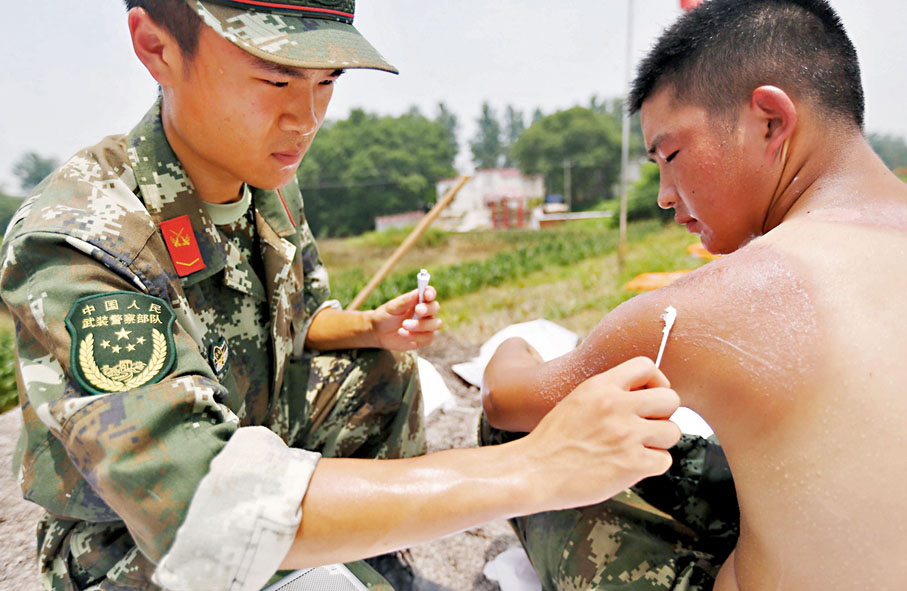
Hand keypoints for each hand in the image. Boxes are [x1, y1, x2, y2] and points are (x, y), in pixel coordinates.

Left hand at [367, 286, 441, 350]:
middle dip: (428, 309)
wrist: (378, 333)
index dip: (431, 293)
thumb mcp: (392, 307)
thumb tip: (418, 291)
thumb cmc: (386, 316)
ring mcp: (426, 326)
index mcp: (418, 301)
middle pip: (436, 308)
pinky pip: (428, 338)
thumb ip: (406, 300)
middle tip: (417, 310)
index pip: (430, 294)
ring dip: (421, 325)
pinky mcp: (423, 339)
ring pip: (435, 324)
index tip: (427, 294)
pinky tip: (402, 333)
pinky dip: (416, 336)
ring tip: (404, 325)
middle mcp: (425, 312)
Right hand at [512, 356, 680, 513]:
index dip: (655, 382)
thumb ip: (609, 393)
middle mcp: (617, 406)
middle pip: (671, 399)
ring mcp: (627, 435)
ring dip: (658, 443)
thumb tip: (643, 393)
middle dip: (662, 415)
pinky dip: (650, 466)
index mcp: (601, 386)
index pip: (647, 366)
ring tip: (635, 449)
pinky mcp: (633, 464)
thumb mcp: (578, 400)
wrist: (533, 471)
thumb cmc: (553, 441)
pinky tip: (629, 466)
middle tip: (646, 427)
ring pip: (672, 432)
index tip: (647, 398)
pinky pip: (664, 461)